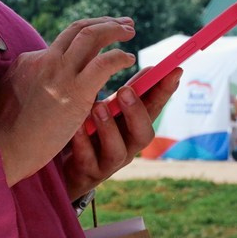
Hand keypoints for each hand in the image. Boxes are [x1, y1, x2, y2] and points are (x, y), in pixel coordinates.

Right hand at [0, 17, 135, 186]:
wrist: (1, 148)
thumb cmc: (1, 131)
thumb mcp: (7, 94)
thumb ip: (24, 81)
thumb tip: (34, 78)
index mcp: (30, 61)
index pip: (62, 42)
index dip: (84, 37)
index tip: (98, 39)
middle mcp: (46, 60)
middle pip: (79, 29)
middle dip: (103, 22)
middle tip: (122, 22)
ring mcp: (60, 73)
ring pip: (92, 36)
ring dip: (114, 29)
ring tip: (130, 30)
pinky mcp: (75, 91)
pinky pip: (104, 63)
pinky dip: (119, 56)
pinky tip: (128, 59)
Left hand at [60, 68, 179, 200]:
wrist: (62, 167)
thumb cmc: (90, 132)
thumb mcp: (108, 110)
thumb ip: (126, 93)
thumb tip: (147, 65)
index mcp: (133, 127)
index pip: (154, 108)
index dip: (165, 91)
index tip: (174, 70)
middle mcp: (126, 146)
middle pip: (143, 135)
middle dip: (137, 112)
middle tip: (125, 90)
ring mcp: (107, 162)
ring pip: (117, 151)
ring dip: (109, 128)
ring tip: (98, 108)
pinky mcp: (86, 172)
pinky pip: (86, 159)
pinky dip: (82, 142)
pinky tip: (76, 127)